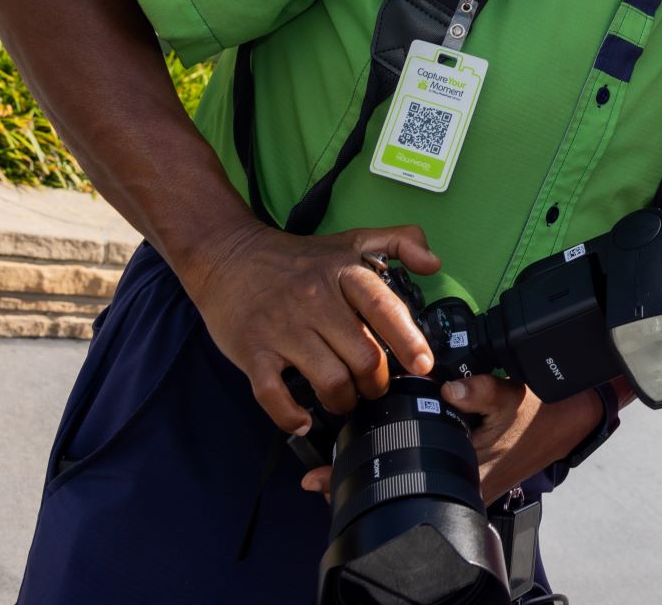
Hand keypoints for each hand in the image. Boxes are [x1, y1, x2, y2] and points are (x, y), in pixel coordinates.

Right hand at [175, 220, 440, 433]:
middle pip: (362, 356)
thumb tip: (434, 263)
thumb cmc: (298, 257)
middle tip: (376, 387)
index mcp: (344, 274)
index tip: (423, 365)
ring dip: (344, 400)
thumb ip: (400, 242)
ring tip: (345, 399)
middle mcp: (315, 300)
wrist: (227, 254)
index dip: (408, 340)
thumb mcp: (352, 239)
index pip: (384, 308)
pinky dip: (291, 416)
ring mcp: (282, 328)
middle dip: (376, 382)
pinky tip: (302, 421)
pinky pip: (273, 394)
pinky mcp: (252, 351)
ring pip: (328, 380)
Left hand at [303, 377, 608, 504]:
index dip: (360, 478)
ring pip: (410, 486)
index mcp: (468, 469)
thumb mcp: (513, 394)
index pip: (404, 478)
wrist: (568, 421)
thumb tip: (452, 389)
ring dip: (377, 478)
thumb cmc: (540, 408)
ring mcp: (464, 485)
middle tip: (316, 478)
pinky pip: (427, 479)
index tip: (322, 479)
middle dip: (358, 481)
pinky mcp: (468, 479)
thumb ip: (483, 390)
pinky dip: (402, 471)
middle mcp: (462, 484)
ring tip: (336, 476)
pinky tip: (382, 461)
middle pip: (399, 488)